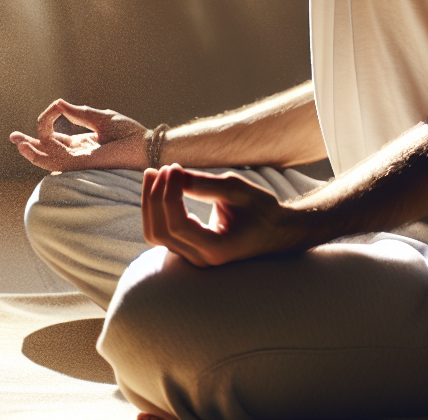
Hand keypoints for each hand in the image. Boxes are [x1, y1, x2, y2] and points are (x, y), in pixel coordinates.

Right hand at [9, 99, 147, 171]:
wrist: (144, 144)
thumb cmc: (128, 133)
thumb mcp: (100, 118)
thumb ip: (79, 113)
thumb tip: (59, 103)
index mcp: (82, 143)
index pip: (55, 139)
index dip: (47, 123)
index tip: (54, 107)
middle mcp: (76, 153)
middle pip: (46, 151)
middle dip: (29, 144)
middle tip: (13, 137)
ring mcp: (76, 160)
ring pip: (46, 158)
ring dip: (30, 150)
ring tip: (17, 141)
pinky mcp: (79, 163)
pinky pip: (54, 160)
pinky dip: (41, 152)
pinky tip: (30, 145)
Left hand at [141, 164, 311, 266]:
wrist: (277, 230)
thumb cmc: (261, 208)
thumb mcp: (237, 190)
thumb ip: (204, 184)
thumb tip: (173, 174)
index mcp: (216, 249)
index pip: (177, 225)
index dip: (169, 193)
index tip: (175, 167)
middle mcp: (201, 260)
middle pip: (159, 233)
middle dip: (154, 197)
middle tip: (161, 168)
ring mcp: (193, 258)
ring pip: (155, 235)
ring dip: (150, 203)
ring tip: (153, 174)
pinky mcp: (189, 249)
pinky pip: (162, 233)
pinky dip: (156, 209)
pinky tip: (159, 186)